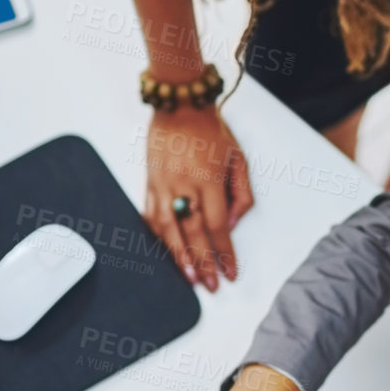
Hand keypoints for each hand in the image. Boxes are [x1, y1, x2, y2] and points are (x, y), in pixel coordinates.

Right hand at [145, 104, 253, 289]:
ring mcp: (162, 185)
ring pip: (168, 230)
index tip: (231, 272)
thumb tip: (232, 225)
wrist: (178, 104)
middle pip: (193, 234)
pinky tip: (167, 252)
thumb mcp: (238, 159)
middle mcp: (183, 185)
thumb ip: (240, 195)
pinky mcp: (149, 183)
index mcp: (208, 179)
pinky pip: (152, 217)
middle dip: (203, 264)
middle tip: (211, 285)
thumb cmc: (211, 130)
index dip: (225, 253)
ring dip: (178, 257)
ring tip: (189, 278)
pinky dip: (159, 238)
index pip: (217, 226)